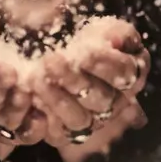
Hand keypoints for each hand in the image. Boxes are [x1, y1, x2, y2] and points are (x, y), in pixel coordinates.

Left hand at [32, 18, 149, 161]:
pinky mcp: (67, 133)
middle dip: (74, 80)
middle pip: (100, 99)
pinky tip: (30, 96)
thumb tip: (116, 40)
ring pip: (79, 119)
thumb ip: (117, 33)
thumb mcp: (105, 27)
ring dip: (56, 99)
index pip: (123, 73)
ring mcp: (92, 121)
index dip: (104, 64)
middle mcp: (115, 103)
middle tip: (50, 62)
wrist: (58, 49)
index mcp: (130, 75)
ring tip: (35, 77)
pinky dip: (43, 116)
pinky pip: (58, 134)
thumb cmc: (86, 37)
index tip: (83, 53)